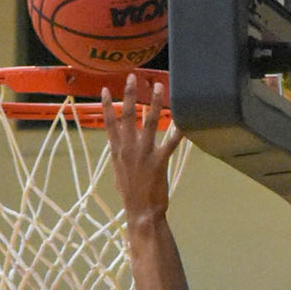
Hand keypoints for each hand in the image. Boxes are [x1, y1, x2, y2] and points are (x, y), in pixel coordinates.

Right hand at [101, 72, 181, 224]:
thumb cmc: (130, 195)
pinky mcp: (159, 160)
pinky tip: (185, 120)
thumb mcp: (119, 172)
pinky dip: (179, 130)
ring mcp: (144, 153)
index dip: (106, 106)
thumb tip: (118, 144)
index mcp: (117, 151)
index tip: (105, 89)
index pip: (109, 124)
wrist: (141, 212)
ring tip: (159, 86)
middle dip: (130, 94)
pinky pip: (171, 141)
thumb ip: (120, 154)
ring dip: (154, 102)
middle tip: (133, 76)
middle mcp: (129, 149)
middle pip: (128, 116)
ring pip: (150, 122)